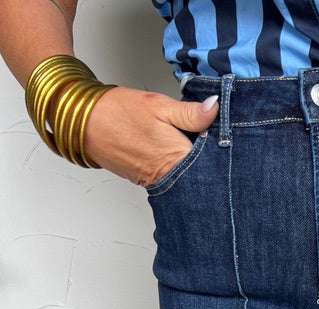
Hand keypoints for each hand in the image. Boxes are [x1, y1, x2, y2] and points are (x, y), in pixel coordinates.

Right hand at [81, 85, 218, 186]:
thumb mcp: (159, 105)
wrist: (84, 124)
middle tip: (210, 137)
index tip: (225, 134)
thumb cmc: (118, 113)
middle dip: (210, 158)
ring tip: (192, 143)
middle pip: (203, 174)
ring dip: (194, 163)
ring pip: (188, 177)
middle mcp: (169, 178)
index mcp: (177, 159)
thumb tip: (215, 108)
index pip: (214, 163)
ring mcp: (159, 184)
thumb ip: (190, 113)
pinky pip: (173, 177)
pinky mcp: (149, 183)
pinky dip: (178, 166)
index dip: (222, 149)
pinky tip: (176, 150)